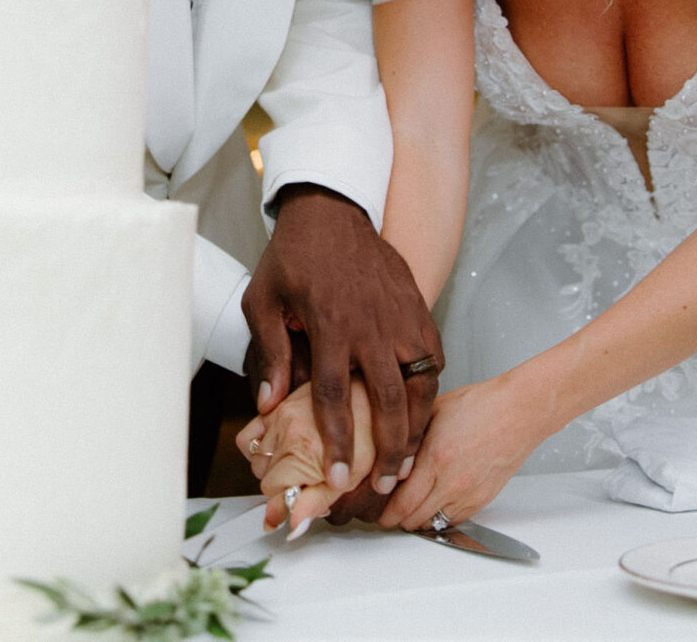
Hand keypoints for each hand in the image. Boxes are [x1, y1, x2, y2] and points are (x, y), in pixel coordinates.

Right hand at [237, 382, 376, 535]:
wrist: (371, 393)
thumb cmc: (371, 432)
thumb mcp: (351, 478)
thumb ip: (316, 502)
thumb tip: (295, 524)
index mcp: (303, 455)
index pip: (276, 497)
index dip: (288, 508)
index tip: (293, 514)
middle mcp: (285, 434)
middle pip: (266, 481)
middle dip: (284, 489)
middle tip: (309, 487)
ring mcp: (278, 418)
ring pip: (258, 462)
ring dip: (273, 470)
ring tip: (300, 467)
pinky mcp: (276, 407)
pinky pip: (249, 437)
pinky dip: (258, 449)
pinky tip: (279, 452)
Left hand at [242, 185, 440, 522]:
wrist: (330, 211)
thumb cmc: (292, 257)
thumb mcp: (263, 301)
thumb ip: (271, 354)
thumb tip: (270, 405)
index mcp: (329, 324)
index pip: (336, 396)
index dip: (338, 442)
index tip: (337, 475)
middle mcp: (370, 325)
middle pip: (388, 400)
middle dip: (388, 450)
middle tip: (384, 485)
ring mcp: (400, 316)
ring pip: (419, 383)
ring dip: (416, 427)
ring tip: (409, 461)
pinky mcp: (418, 307)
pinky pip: (432, 357)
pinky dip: (431, 389)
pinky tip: (423, 414)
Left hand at [379, 374, 548, 529]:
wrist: (518, 412)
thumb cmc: (480, 406)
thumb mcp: (433, 412)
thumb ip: (409, 435)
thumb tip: (385, 448)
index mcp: (435, 459)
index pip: (401, 502)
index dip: (384, 512)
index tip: (375, 510)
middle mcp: (452, 482)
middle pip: (413, 518)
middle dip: (395, 518)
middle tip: (385, 512)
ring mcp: (469, 494)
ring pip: (432, 523)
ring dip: (416, 519)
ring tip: (407, 508)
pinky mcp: (482, 500)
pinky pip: (453, 520)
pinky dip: (438, 517)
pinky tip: (431, 504)